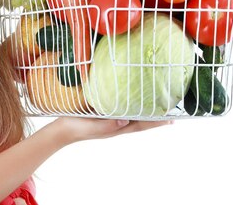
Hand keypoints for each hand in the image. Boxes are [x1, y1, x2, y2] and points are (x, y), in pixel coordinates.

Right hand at [53, 116, 171, 143]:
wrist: (62, 131)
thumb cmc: (75, 127)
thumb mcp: (91, 126)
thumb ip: (107, 124)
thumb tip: (125, 121)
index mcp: (116, 128)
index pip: (140, 124)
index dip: (156, 122)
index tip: (171, 119)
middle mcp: (116, 125)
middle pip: (140, 121)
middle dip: (155, 118)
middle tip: (171, 113)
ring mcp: (110, 122)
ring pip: (132, 117)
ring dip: (145, 113)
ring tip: (156, 107)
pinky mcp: (103, 116)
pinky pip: (121, 111)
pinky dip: (130, 108)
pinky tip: (131, 102)